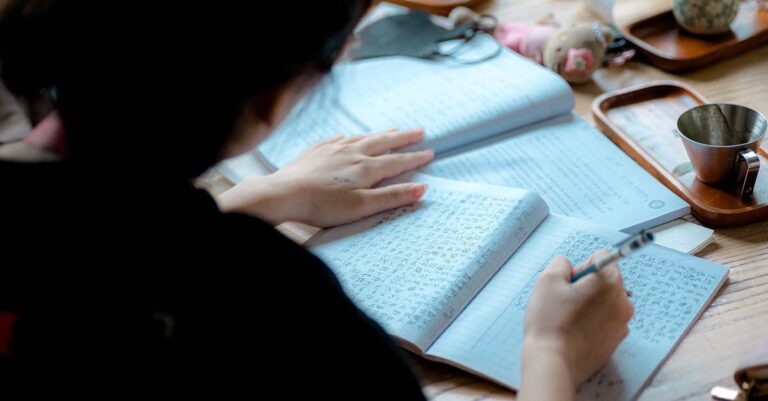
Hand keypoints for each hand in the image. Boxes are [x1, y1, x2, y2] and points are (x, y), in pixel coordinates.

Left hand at [217, 128, 433, 226]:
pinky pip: (336, 140)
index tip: (430, 152)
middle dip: (403, 138)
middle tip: (419, 130)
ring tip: (391, 131)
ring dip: (378, 135)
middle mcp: (352, 153)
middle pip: (383, 142)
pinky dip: (347, 138)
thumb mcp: (362, 207)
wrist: (284, 194)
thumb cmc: (323, 205)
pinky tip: (346, 137)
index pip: (397, 161)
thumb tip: (422, 189)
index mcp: (366, 168)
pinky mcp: (315, 151)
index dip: (415, 157)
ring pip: (361, 138)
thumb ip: (392, 197)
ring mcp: (332, 149)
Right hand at [518, 251, 633, 400]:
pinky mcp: (615, 341)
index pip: (600, 258)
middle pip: (605, 280)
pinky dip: (592, 322)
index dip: (580, 268)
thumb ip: (561, 263)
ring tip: (568, 318)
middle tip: (565, 301)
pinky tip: (575, 332)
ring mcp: (621, 323)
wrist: (554, 362)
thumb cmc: (550, 321)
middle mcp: (622, 301)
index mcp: (609, 282)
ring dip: (589, 304)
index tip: (568, 284)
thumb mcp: (547, 281)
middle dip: (586, 286)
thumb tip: (569, 266)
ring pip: (605, 301)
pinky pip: (605, 321)